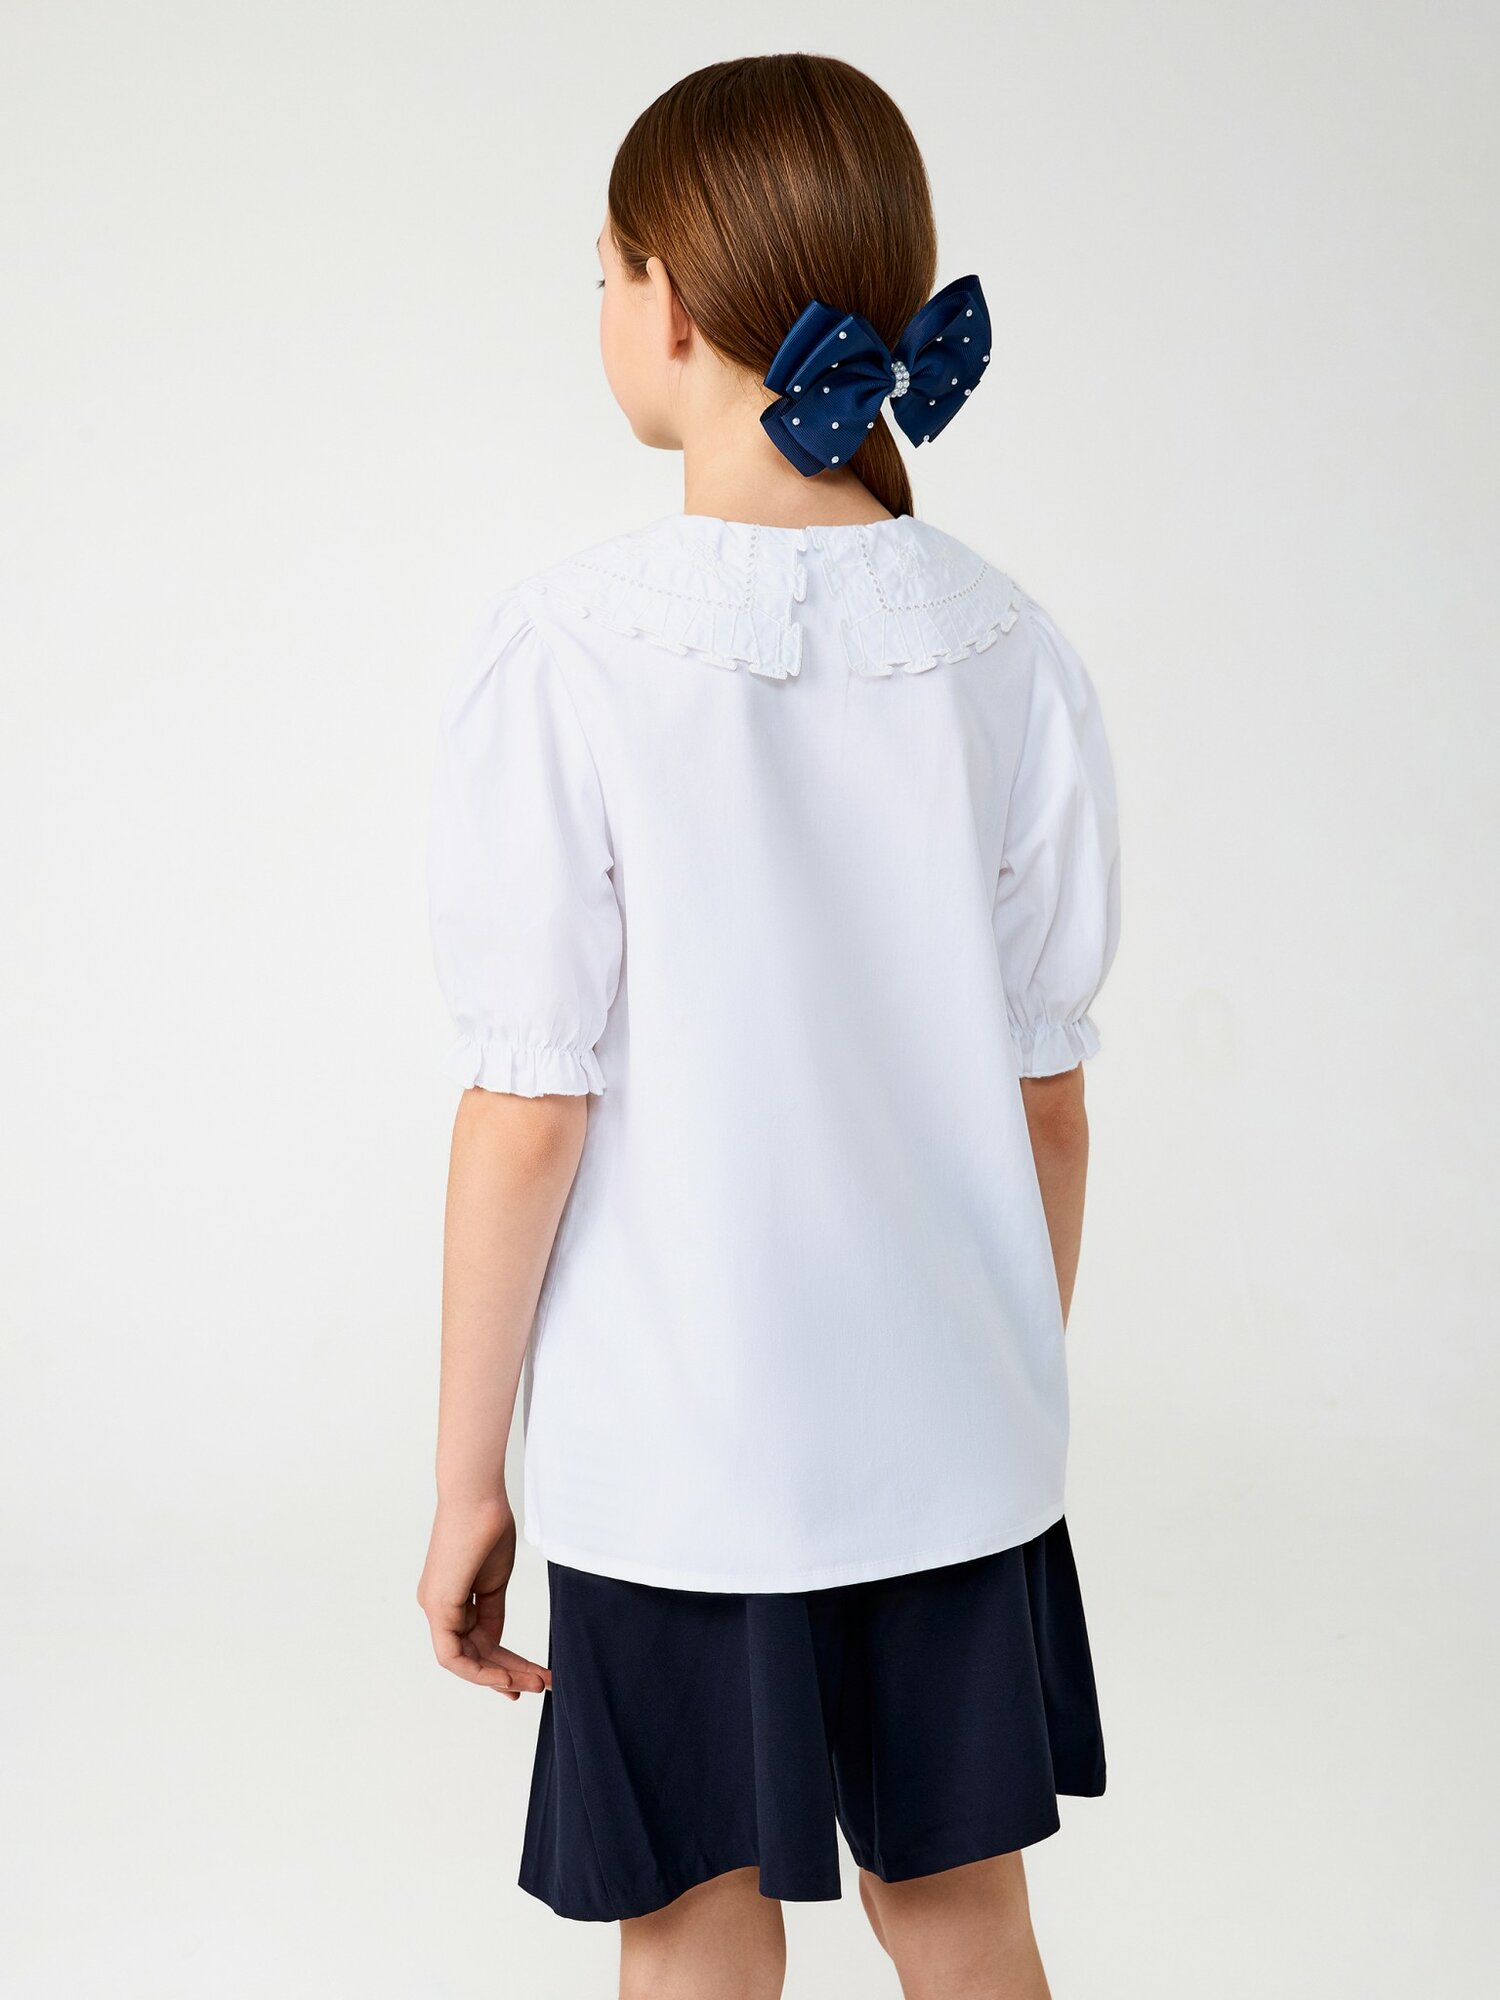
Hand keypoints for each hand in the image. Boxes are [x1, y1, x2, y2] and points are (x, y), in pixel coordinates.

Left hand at [416, 1502, 551, 1699]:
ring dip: (502, 1676)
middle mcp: (439, 1606)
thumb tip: (495, 1642)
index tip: (530, 1676)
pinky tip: (509, 1677)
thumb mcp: (495, 1578)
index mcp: (451, 1597)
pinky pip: (454, 1656)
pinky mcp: (438, 1607)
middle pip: (474, 1655)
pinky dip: (481, 1671)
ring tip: (538, 1683)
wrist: (479, 1497)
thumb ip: (492, 1611)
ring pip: (465, 1661)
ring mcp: (435, 1608)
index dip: (502, 1664)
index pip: (477, 1642)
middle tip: (541, 1685)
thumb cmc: (489, 1525)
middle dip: (509, 1674)